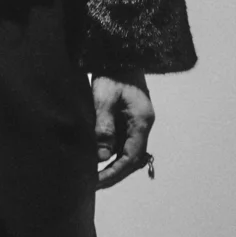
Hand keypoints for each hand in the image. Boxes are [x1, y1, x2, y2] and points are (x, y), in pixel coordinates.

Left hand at [92, 68, 154, 189]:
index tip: (97, 182)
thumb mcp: (104, 99)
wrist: (119, 52)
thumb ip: (104, 127)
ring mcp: (136, 120)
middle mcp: (142, 123)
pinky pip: (122, 140)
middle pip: (132, 157)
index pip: (132, 156)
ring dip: (112, 164)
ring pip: (128, 150)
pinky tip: (97, 157)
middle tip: (93, 184)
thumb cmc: (112, 73)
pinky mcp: (128, 116)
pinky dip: (111, 152)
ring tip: (93, 175)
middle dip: (114, 172)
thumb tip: (101, 156)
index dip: (115, 172)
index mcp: (142, 121)